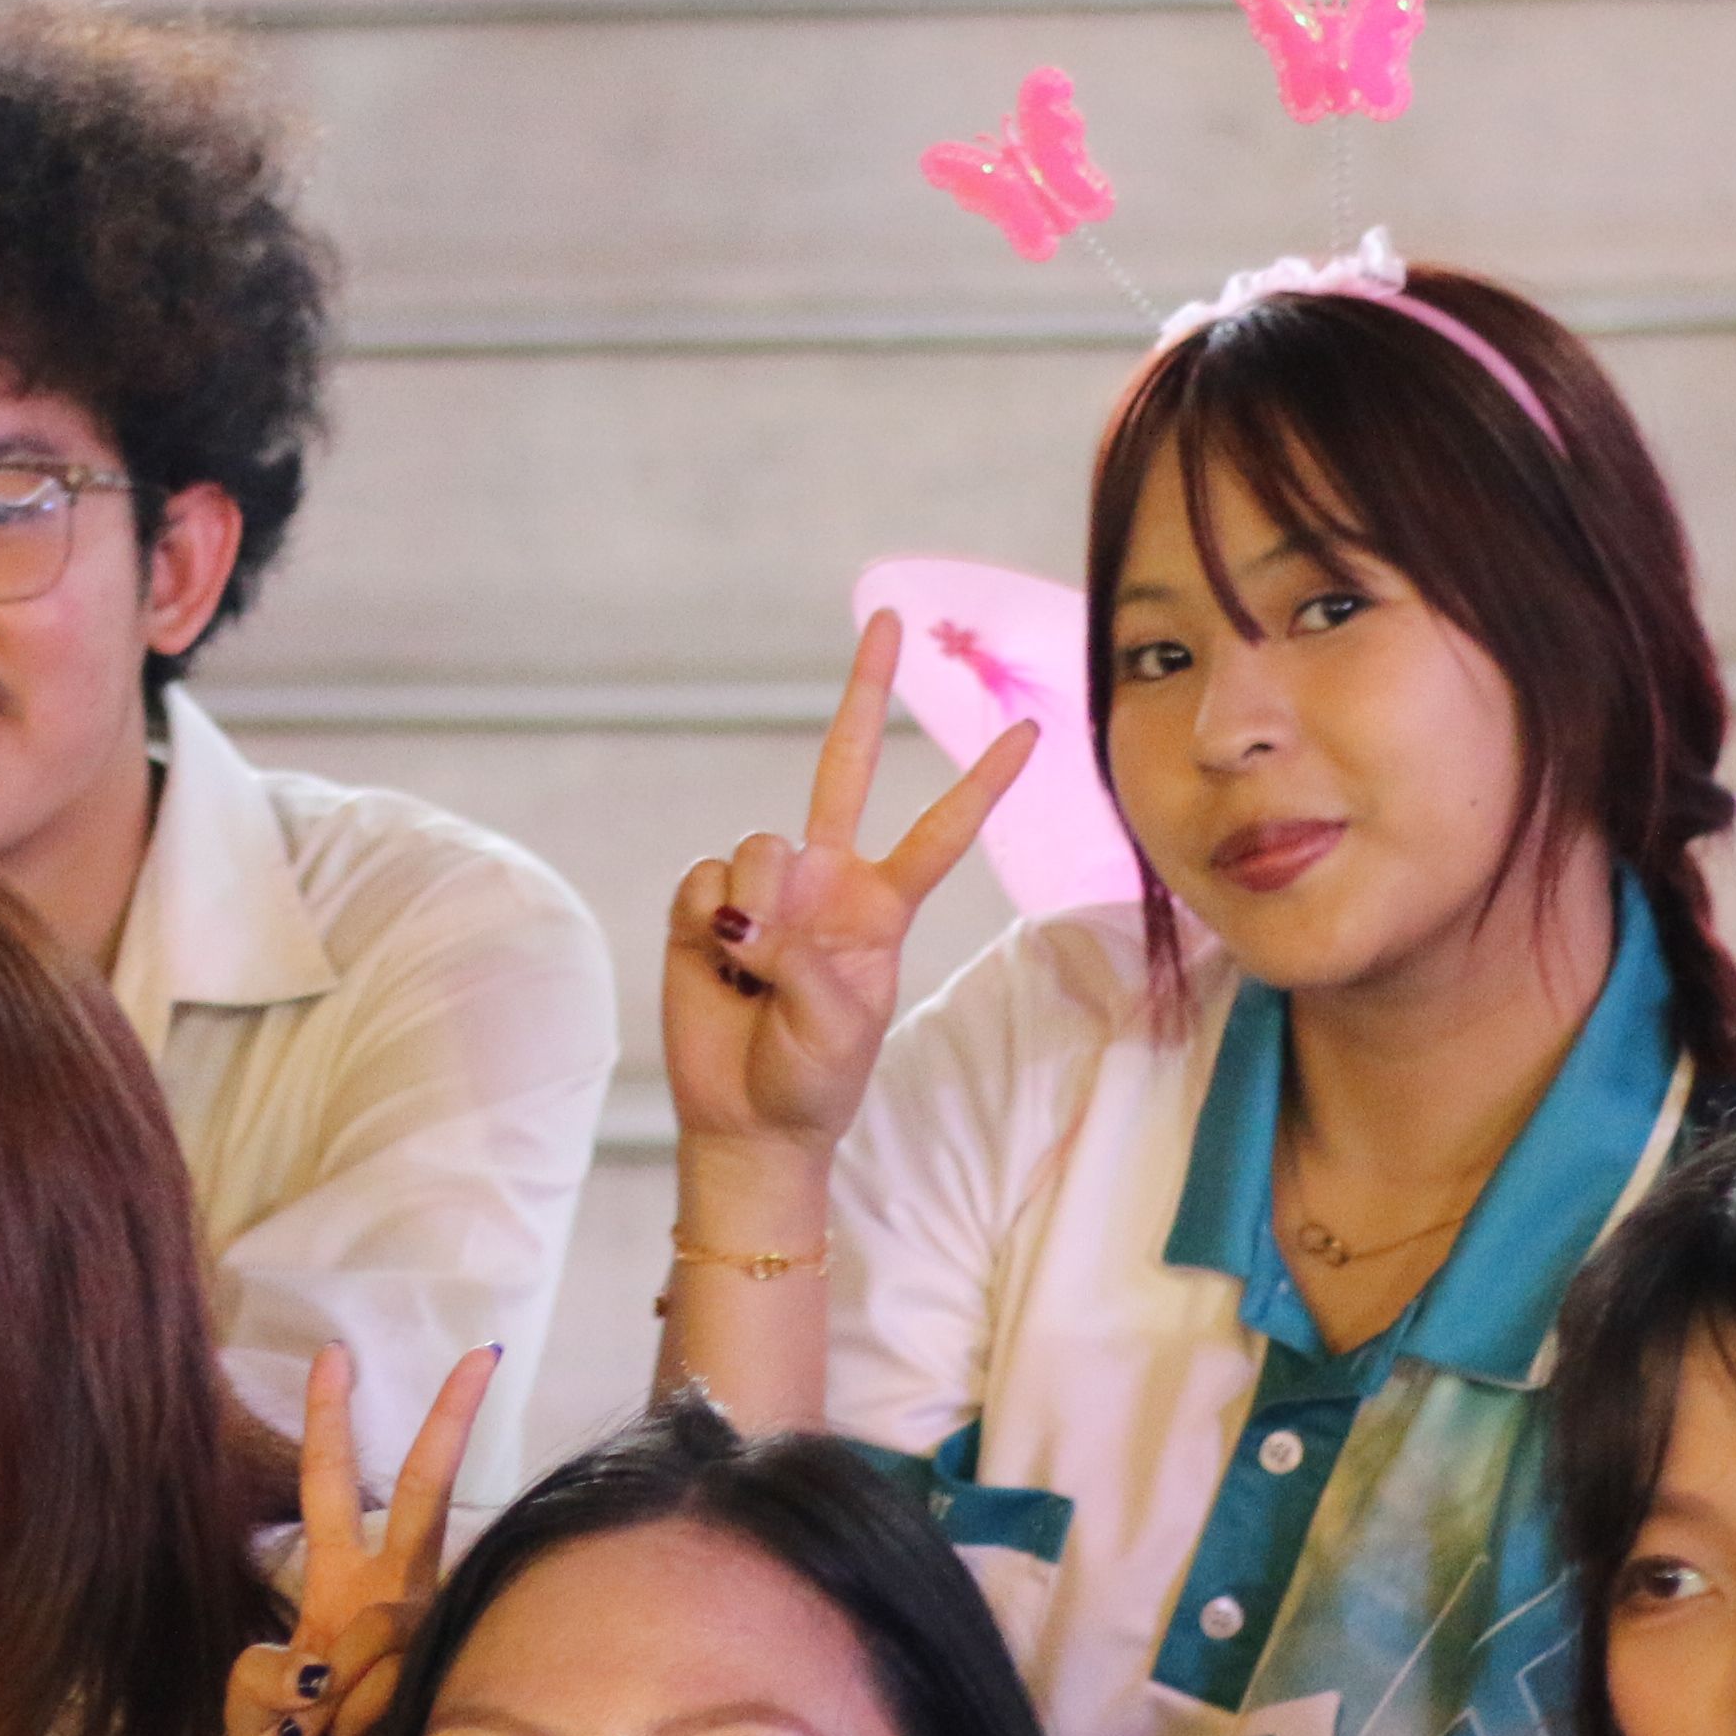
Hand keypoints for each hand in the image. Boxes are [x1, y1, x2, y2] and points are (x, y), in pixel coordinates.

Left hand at [229, 1342, 496, 1735]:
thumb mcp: (254, 1732)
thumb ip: (250, 1680)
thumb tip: (300, 1656)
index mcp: (336, 1599)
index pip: (331, 1492)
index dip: (329, 1425)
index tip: (333, 1356)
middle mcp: (393, 1602)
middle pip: (421, 1494)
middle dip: (448, 1424)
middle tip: (479, 1356)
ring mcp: (434, 1635)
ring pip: (383, 1614)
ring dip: (341, 1685)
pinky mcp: (456, 1674)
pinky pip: (389, 1667)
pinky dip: (356, 1707)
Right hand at [661, 609, 1036, 1162]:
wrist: (745, 1119)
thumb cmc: (812, 1079)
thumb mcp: (838, 1023)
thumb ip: (804, 954)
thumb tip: (747, 912)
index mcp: (881, 907)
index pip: (942, 830)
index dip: (982, 781)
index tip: (1032, 731)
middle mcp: (826, 880)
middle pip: (842, 764)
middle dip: (865, 689)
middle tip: (887, 616)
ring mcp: (765, 890)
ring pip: (760, 845)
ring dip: (756, 906)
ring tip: (753, 967)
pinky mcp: (704, 907)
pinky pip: (705, 883)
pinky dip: (709, 923)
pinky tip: (717, 963)